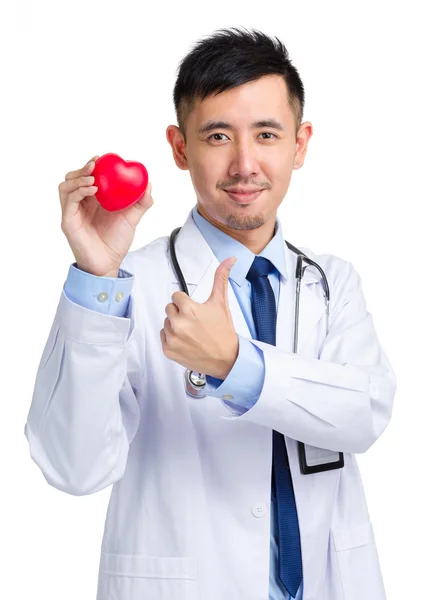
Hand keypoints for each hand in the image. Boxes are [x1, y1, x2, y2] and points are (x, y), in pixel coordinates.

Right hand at [59, 156, 153, 276]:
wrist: (109, 262)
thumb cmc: (117, 241)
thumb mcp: (132, 218)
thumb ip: (140, 202)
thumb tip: (148, 184)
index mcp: (92, 200)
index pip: (86, 177)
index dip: (91, 165)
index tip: (101, 158)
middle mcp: (80, 204)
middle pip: (72, 178)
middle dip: (83, 168)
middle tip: (95, 164)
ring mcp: (72, 212)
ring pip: (65, 186)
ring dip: (78, 178)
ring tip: (93, 177)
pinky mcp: (68, 220)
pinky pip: (68, 200)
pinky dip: (78, 191)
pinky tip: (92, 189)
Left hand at [160, 257, 238, 379]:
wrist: (226, 359)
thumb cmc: (224, 332)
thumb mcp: (221, 303)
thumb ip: (221, 278)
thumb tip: (229, 260)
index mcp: (189, 309)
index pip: (176, 296)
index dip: (186, 303)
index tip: (195, 311)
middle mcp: (178, 323)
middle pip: (170, 308)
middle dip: (181, 313)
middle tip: (195, 322)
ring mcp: (172, 337)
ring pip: (166, 322)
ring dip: (176, 325)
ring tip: (192, 333)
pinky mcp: (168, 350)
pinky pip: (163, 336)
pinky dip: (172, 339)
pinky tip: (186, 341)